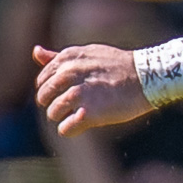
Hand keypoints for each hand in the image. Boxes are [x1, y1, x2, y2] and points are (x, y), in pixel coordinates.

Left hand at [34, 43, 149, 135]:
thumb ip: (58, 57)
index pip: (42, 80)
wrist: (147, 78)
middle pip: (44, 97)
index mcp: (68, 58)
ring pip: (53, 113)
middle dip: (54, 104)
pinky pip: (65, 129)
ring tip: (80, 114)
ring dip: (63, 117)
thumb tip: (35, 52)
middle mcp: (69, 74)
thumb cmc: (118, 67)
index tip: (67, 93)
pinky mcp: (88, 113)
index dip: (52, 90)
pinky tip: (83, 124)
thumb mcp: (87, 54)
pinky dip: (71, 130)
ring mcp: (78, 94)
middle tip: (73, 106)